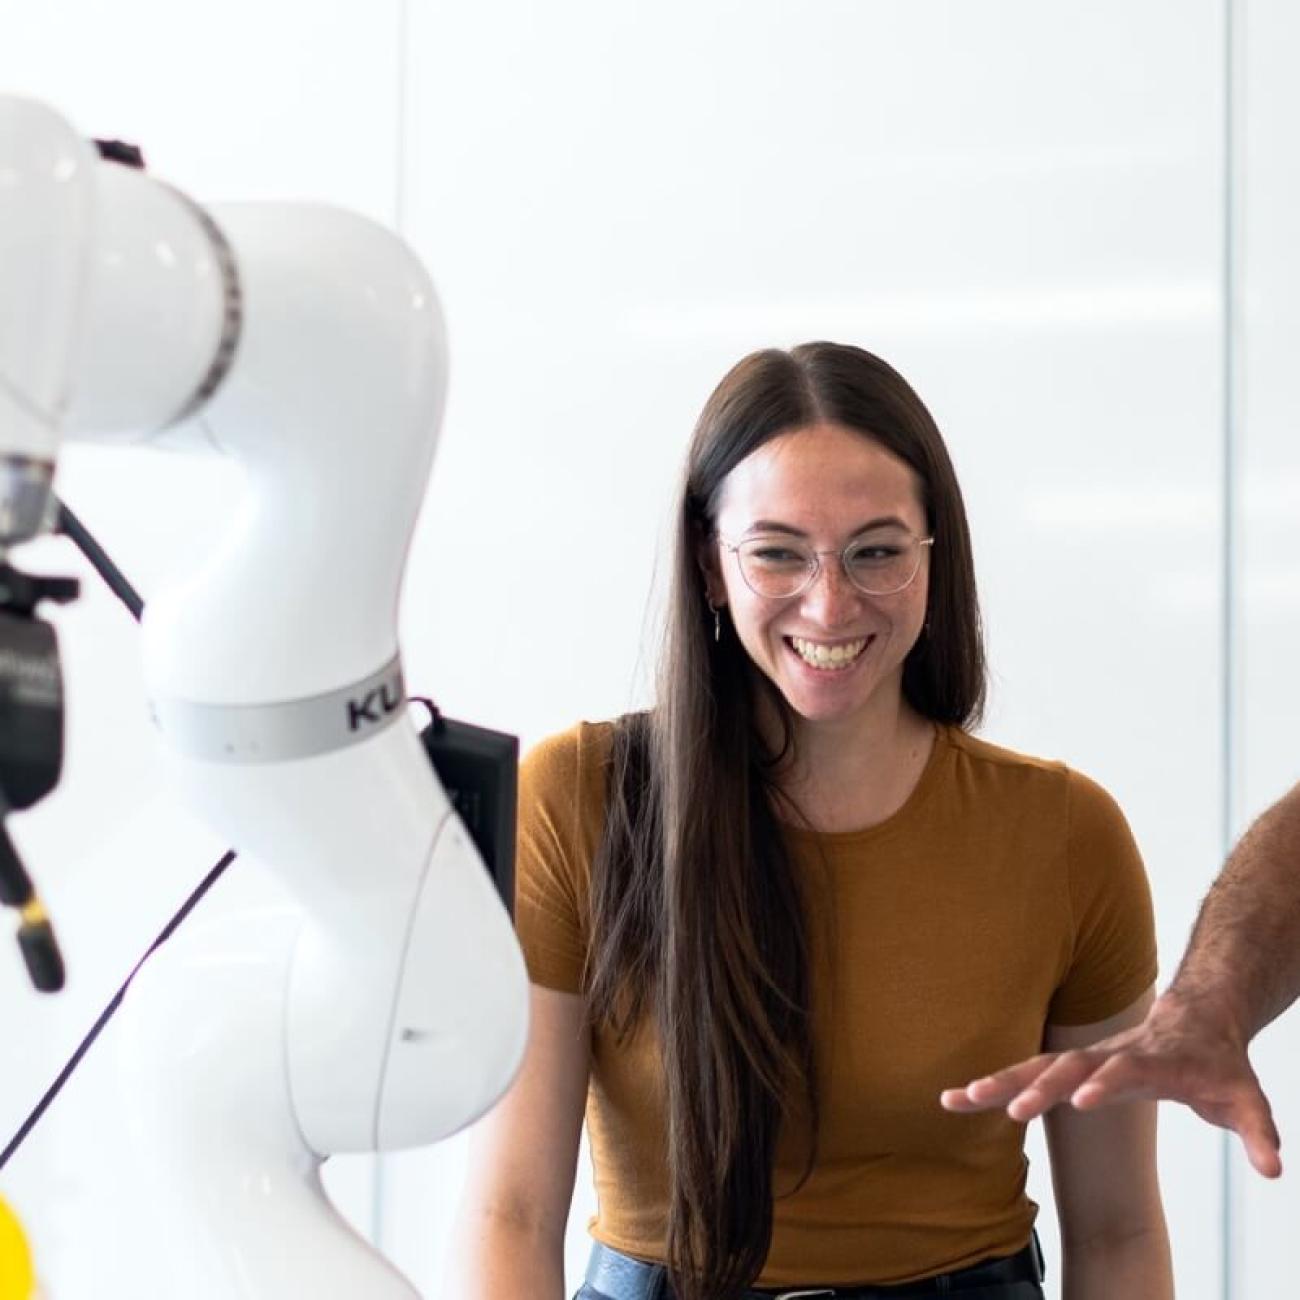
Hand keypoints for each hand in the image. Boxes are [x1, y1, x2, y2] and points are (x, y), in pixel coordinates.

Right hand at [939, 991, 1282, 1177]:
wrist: (1198, 1015)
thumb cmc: (1218, 1061)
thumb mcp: (1245, 1096)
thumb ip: (1258, 1131)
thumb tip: (1274, 1169)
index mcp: (1152, 1060)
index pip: (1125, 1071)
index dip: (1104, 1084)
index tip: (1080, 1101)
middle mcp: (1111, 1055)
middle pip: (1068, 1068)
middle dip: (1037, 1088)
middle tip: (1007, 1110)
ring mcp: (1086, 1057)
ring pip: (1036, 1066)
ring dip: (999, 1083)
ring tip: (958, 1099)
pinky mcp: (1069, 1065)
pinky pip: (1026, 1072)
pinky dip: (993, 1083)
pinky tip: (957, 1098)